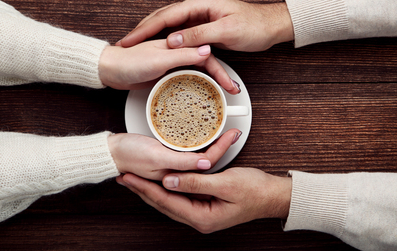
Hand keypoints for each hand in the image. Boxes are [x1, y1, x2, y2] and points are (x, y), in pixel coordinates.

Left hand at [98, 40, 239, 93]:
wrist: (110, 70)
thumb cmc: (129, 62)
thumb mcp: (160, 59)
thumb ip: (184, 55)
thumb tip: (207, 49)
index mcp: (178, 45)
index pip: (207, 58)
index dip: (220, 72)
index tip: (230, 85)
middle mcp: (177, 52)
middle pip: (205, 65)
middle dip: (220, 78)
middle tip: (231, 92)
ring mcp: (172, 63)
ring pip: (198, 71)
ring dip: (211, 81)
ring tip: (222, 93)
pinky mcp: (165, 73)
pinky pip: (186, 78)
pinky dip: (197, 85)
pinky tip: (201, 92)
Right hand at [109, 129, 241, 180]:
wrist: (110, 151)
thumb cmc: (128, 154)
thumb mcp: (156, 156)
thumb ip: (182, 162)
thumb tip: (207, 164)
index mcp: (176, 178)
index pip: (207, 163)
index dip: (222, 148)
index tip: (233, 134)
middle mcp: (177, 175)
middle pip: (205, 162)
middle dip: (221, 148)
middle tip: (233, 132)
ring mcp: (172, 169)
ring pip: (198, 160)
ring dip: (211, 148)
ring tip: (223, 135)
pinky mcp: (167, 161)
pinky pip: (188, 157)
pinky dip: (198, 149)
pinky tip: (203, 143)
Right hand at [119, 0, 293, 51]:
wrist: (270, 26)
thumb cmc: (253, 26)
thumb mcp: (226, 32)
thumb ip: (198, 35)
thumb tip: (173, 40)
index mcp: (200, 4)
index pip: (165, 16)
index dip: (145, 29)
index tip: (131, 40)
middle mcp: (197, 8)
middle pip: (162, 19)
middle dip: (143, 30)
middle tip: (126, 43)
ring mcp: (199, 17)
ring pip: (168, 25)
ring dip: (152, 35)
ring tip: (136, 45)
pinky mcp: (203, 27)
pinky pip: (179, 33)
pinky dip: (166, 40)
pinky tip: (158, 48)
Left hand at [120, 167, 291, 232]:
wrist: (272, 196)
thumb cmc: (254, 190)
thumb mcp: (225, 184)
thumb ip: (195, 182)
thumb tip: (169, 180)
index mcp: (203, 217)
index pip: (166, 202)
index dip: (146, 188)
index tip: (130, 177)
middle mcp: (200, 219)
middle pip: (163, 204)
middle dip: (143, 190)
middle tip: (125, 178)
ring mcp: (202, 213)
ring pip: (169, 201)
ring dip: (151, 189)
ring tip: (134, 179)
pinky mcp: (205, 205)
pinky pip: (179, 197)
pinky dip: (166, 188)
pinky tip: (157, 181)